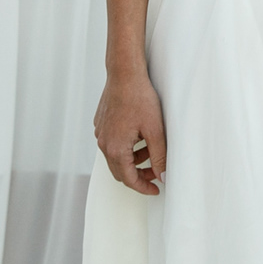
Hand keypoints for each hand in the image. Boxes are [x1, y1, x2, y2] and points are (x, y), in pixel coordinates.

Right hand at [94, 73, 166, 195]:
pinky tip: (139, 136)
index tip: (155, 189)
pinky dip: (126, 147)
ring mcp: (100, 133)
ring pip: (116, 157)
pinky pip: (112, 143)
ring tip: (150, 151)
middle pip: (120, 171)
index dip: (143, 187)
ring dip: (133, 160)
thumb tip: (162, 176)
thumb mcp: (155, 130)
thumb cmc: (140, 98)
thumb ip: (159, 156)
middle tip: (156, 172)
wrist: (125, 74)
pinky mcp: (101, 124)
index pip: (129, 179)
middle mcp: (104, 144)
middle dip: (139, 175)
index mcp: (116, 149)